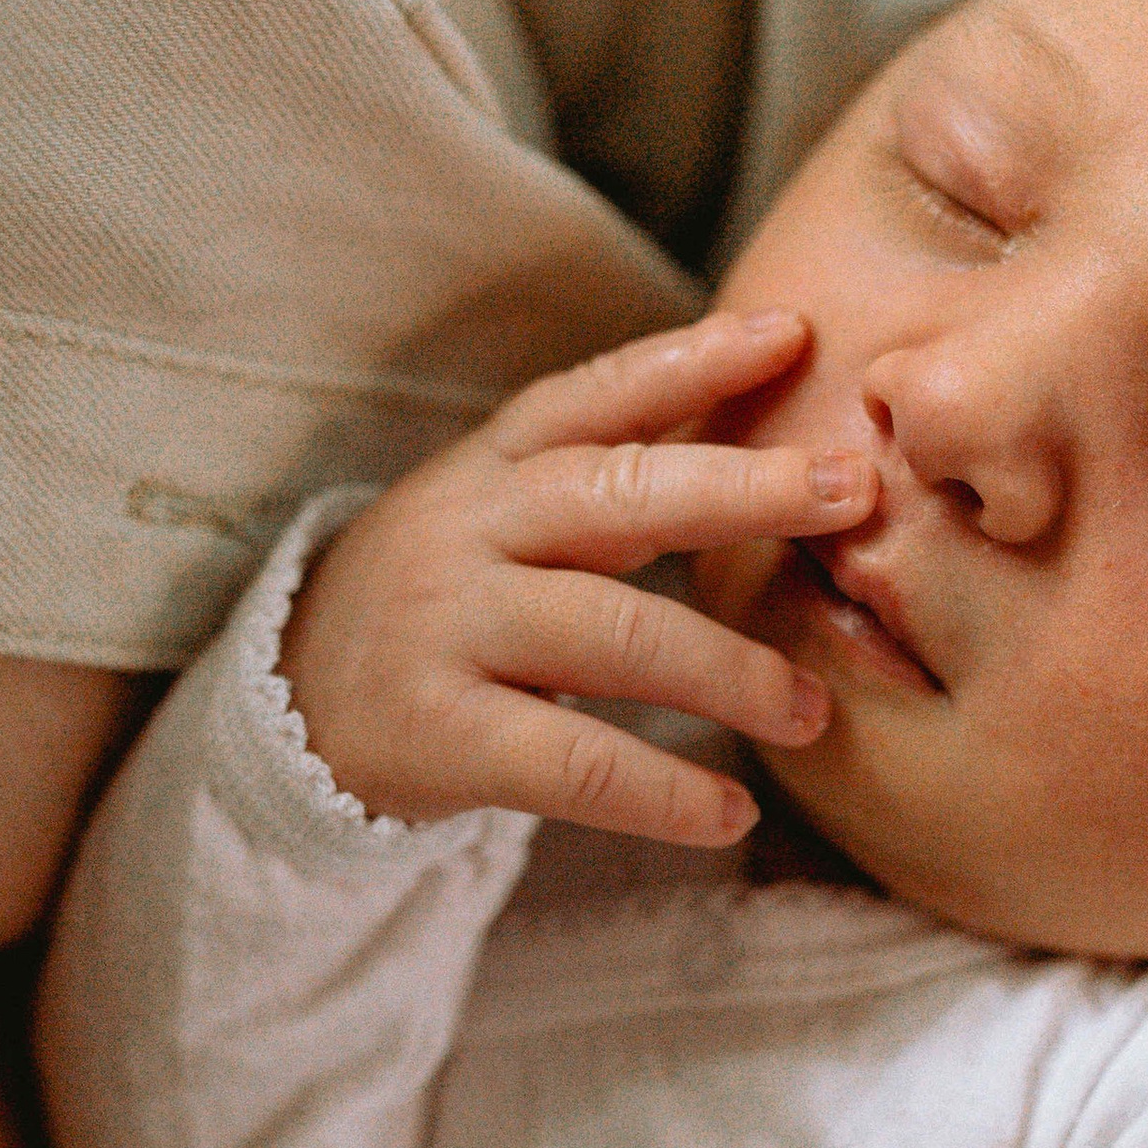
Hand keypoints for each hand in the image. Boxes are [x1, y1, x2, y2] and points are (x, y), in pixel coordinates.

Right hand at [280, 308, 873, 849]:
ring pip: (613, 634)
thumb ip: (613, 475)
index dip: (692, 362)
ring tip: (809, 711)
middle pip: (617, 494)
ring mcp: (449, 628)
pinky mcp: (440, 733)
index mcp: (495, 464)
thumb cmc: (448, 602)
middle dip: (746, 489)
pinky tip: (731, 812)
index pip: (598, 396)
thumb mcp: (505, 514)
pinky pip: (572, 761)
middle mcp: (468, 530)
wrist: (291, 709)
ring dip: (728, 671)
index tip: (795, 335)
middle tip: (857, 495)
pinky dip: (662, 791)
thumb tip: (775, 431)